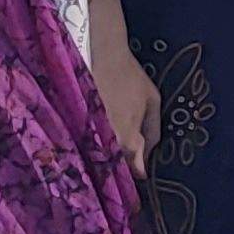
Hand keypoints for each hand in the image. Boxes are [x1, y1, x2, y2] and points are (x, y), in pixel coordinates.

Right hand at [90, 41, 161, 173]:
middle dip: (122, 172)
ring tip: (113, 163)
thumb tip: (150, 153)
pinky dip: (95, 146)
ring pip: (100, 156)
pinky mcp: (81, 124)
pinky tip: (98, 146)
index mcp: (128, 136)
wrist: (104, 57)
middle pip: (114, 166)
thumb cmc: (132, 78)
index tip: (143, 176)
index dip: (139, 174)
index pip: (133, 168)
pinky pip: (89, 142)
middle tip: (128, 173)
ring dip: (107, 160)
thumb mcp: (153, 101)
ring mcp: (91, 132)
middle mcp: (108, 139)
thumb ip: (153, 130)